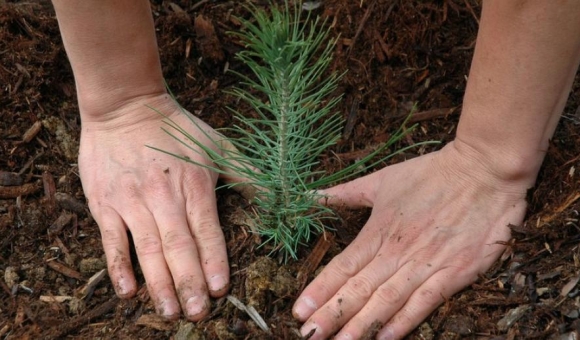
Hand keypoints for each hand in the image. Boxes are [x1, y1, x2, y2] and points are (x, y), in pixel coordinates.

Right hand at [79, 94, 237, 320]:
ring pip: (147, 249)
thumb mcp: (218, 145)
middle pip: (178, 246)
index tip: (221, 289)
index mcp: (194, 184)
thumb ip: (248, 174)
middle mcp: (163, 196)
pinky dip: (119, 266)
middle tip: (198, 314)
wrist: (124, 106)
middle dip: (189, 282)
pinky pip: (111, 240)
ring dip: (159, 283)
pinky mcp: (105, 203)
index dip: (214, 260)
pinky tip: (128, 291)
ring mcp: (132, 201)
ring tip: (170, 312)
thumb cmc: (176, 128)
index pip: (207, 230)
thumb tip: (280, 197)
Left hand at [292, 141, 528, 338]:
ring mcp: (426, 264)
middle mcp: (397, 251)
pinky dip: (404, 322)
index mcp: (379, 230)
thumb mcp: (382, 179)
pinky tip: (385, 339)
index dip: (320, 290)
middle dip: (332, 314)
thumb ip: (345, 193)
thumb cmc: (431, 174)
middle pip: (359, 289)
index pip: (343, 266)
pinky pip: (425, 303)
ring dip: (361, 325)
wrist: (484, 170)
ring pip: (387, 300)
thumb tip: (312, 196)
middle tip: (309, 335)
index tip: (299, 310)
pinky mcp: (455, 273)